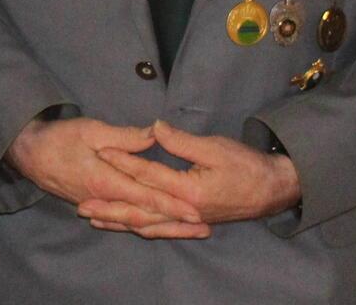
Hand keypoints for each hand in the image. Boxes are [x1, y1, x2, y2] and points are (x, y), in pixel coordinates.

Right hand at [7, 117, 206, 234]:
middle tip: (203, 228)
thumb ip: (125, 137)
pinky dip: (142, 225)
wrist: (28, 154)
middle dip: (175, 223)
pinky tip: (155, 227)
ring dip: (163, 227)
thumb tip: (155, 136)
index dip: (172, 205)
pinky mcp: (94, 204)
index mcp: (106, 181)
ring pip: (135, 221)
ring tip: (188, 230)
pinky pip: (122, 219)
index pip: (146, 196)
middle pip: (145, 216)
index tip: (195, 212)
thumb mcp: (91, 130)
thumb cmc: (59, 138)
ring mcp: (99, 205)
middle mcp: (104, 199)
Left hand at [85, 119, 300, 234]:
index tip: (99, 153)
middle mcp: (185, 210)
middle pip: (140, 209)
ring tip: (94, 218)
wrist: (274, 189)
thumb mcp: (216, 147)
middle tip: (80, 204)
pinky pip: (161, 228)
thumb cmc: (247, 165)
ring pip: (148, 223)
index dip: (122, 162)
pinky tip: (127, 226)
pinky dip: (141, 227)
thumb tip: (154, 128)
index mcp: (189, 191)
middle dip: (109, 207)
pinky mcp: (191, 220)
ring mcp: (188, 218)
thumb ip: (182, 141)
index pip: (147, 175)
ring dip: (120, 221)